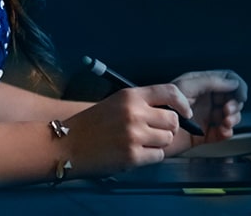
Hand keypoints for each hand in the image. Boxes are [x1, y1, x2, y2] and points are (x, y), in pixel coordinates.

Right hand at [56, 84, 193, 177]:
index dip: (183, 104)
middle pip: (173, 121)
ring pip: (167, 140)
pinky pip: (158, 156)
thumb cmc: (91, 125)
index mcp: (130, 96)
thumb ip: (140, 106)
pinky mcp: (133, 155)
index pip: (170, 92)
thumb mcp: (115, 105)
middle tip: (153, 134)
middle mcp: (135, 112)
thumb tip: (171, 114)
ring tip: (139, 144)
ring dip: (157, 144)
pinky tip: (133, 154)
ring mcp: (134, 134)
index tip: (185, 113)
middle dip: (167, 129)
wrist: (66, 144)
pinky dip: (149, 157)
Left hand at [165, 69, 247, 152]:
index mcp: (201, 86)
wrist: (146, 130)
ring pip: (230, 116)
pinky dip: (227, 132)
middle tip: (228, 111)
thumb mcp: (185, 87)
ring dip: (233, 118)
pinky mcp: (203, 135)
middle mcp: (204, 100)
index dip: (237, 86)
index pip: (227, 80)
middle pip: (232, 99)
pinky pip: (222, 133)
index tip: (239, 95)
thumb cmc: (158, 105)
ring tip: (225, 121)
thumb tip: (232, 82)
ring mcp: (205, 117)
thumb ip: (210, 82)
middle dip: (236, 105)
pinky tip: (223, 131)